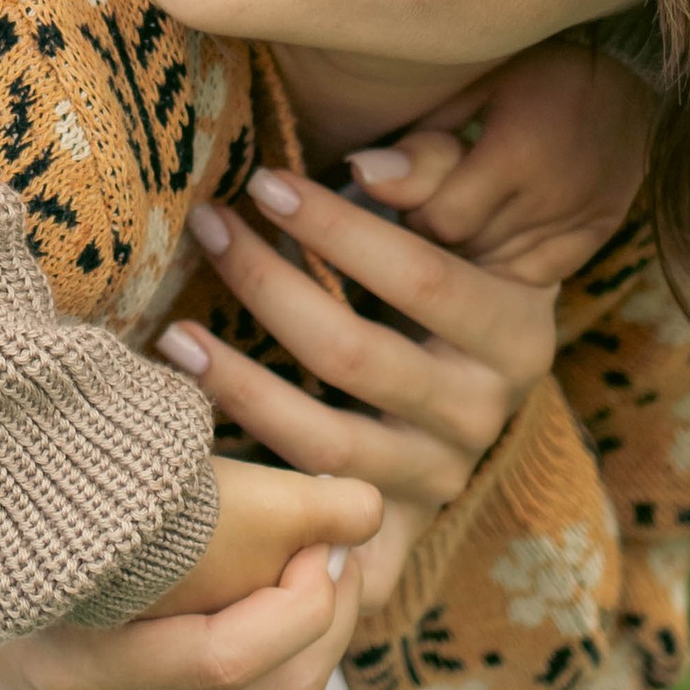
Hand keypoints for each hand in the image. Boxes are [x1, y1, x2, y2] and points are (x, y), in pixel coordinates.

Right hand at [0, 480, 378, 689]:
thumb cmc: (52, 510)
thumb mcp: (125, 494)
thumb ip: (239, 496)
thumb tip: (361, 505)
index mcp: (85, 663)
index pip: (237, 657)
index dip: (305, 596)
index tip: (327, 529)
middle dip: (331, 616)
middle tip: (344, 547)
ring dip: (316, 633)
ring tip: (322, 563)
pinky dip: (283, 651)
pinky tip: (280, 597)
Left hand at [161, 171, 559, 605]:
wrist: (485, 365)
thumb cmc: (458, 262)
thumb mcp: (468, 210)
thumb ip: (432, 169)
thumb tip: (365, 166)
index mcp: (514, 331)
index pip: (423, 280)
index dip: (339, 231)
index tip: (263, 183)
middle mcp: (483, 412)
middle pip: (357, 358)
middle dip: (271, 287)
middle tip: (209, 228)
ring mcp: (437, 475)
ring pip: (325, 442)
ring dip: (241, 387)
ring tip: (176, 335)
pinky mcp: (395, 522)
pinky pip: (321, 524)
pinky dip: (275, 516)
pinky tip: (200, 466)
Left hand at [343, 36, 651, 287]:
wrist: (631, 68)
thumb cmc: (535, 66)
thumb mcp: (474, 87)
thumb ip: (423, 143)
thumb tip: (362, 175)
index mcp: (518, 155)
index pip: (439, 222)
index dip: (414, 210)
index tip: (403, 189)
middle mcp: (553, 200)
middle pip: (464, 252)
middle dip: (434, 235)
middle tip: (428, 201)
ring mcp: (580, 225)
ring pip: (495, 271)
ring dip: (464, 252)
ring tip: (460, 213)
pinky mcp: (595, 237)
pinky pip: (535, 277)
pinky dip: (503, 263)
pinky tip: (492, 236)